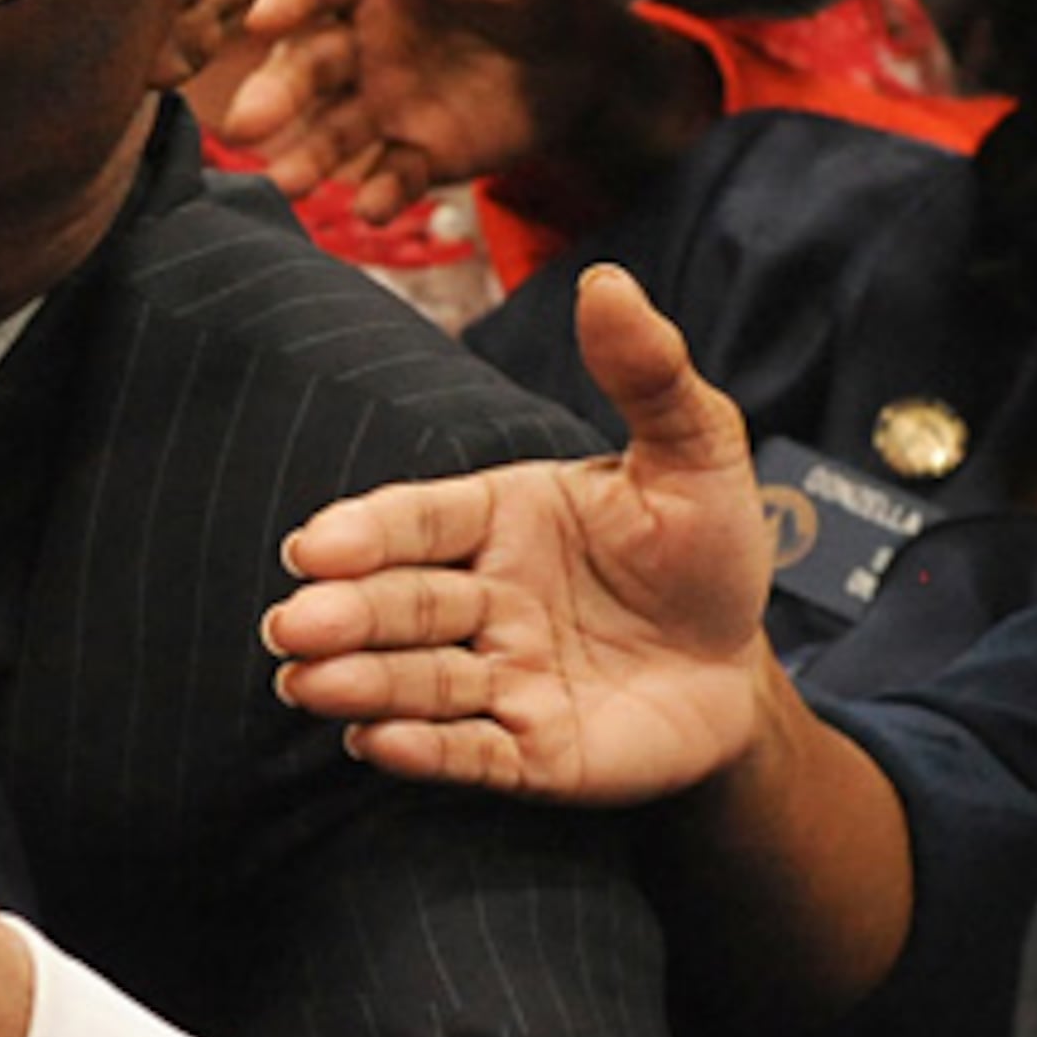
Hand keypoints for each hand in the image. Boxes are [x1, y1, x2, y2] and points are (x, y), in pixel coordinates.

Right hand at [217, 0, 614, 212]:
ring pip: (332, 131)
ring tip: (287, 183)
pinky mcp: (415, 152)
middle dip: (274, 95)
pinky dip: (382, 194)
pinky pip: (392, 176)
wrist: (587, 55)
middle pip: (306, 65)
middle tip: (244, 126)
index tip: (261, 20)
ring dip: (307, 157)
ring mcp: (382, 101)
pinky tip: (376, 209)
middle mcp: (361, 40)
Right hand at [265, 264, 773, 798]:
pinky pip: (470, 754)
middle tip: (295, 623)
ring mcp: (501, 679)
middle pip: (404, 604)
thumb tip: (608, 280)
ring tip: (309, 685)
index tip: (317, 545)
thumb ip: (647, 374)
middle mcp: (484, 598)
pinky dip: (423, 751)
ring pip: (421, 681)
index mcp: (500, 519)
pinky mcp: (529, 755)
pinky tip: (373, 743)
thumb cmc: (704, 552)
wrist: (742, 668)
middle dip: (346, 614)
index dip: (370, 533)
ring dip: (364, 684)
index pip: (421, 522)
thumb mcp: (696, 452)